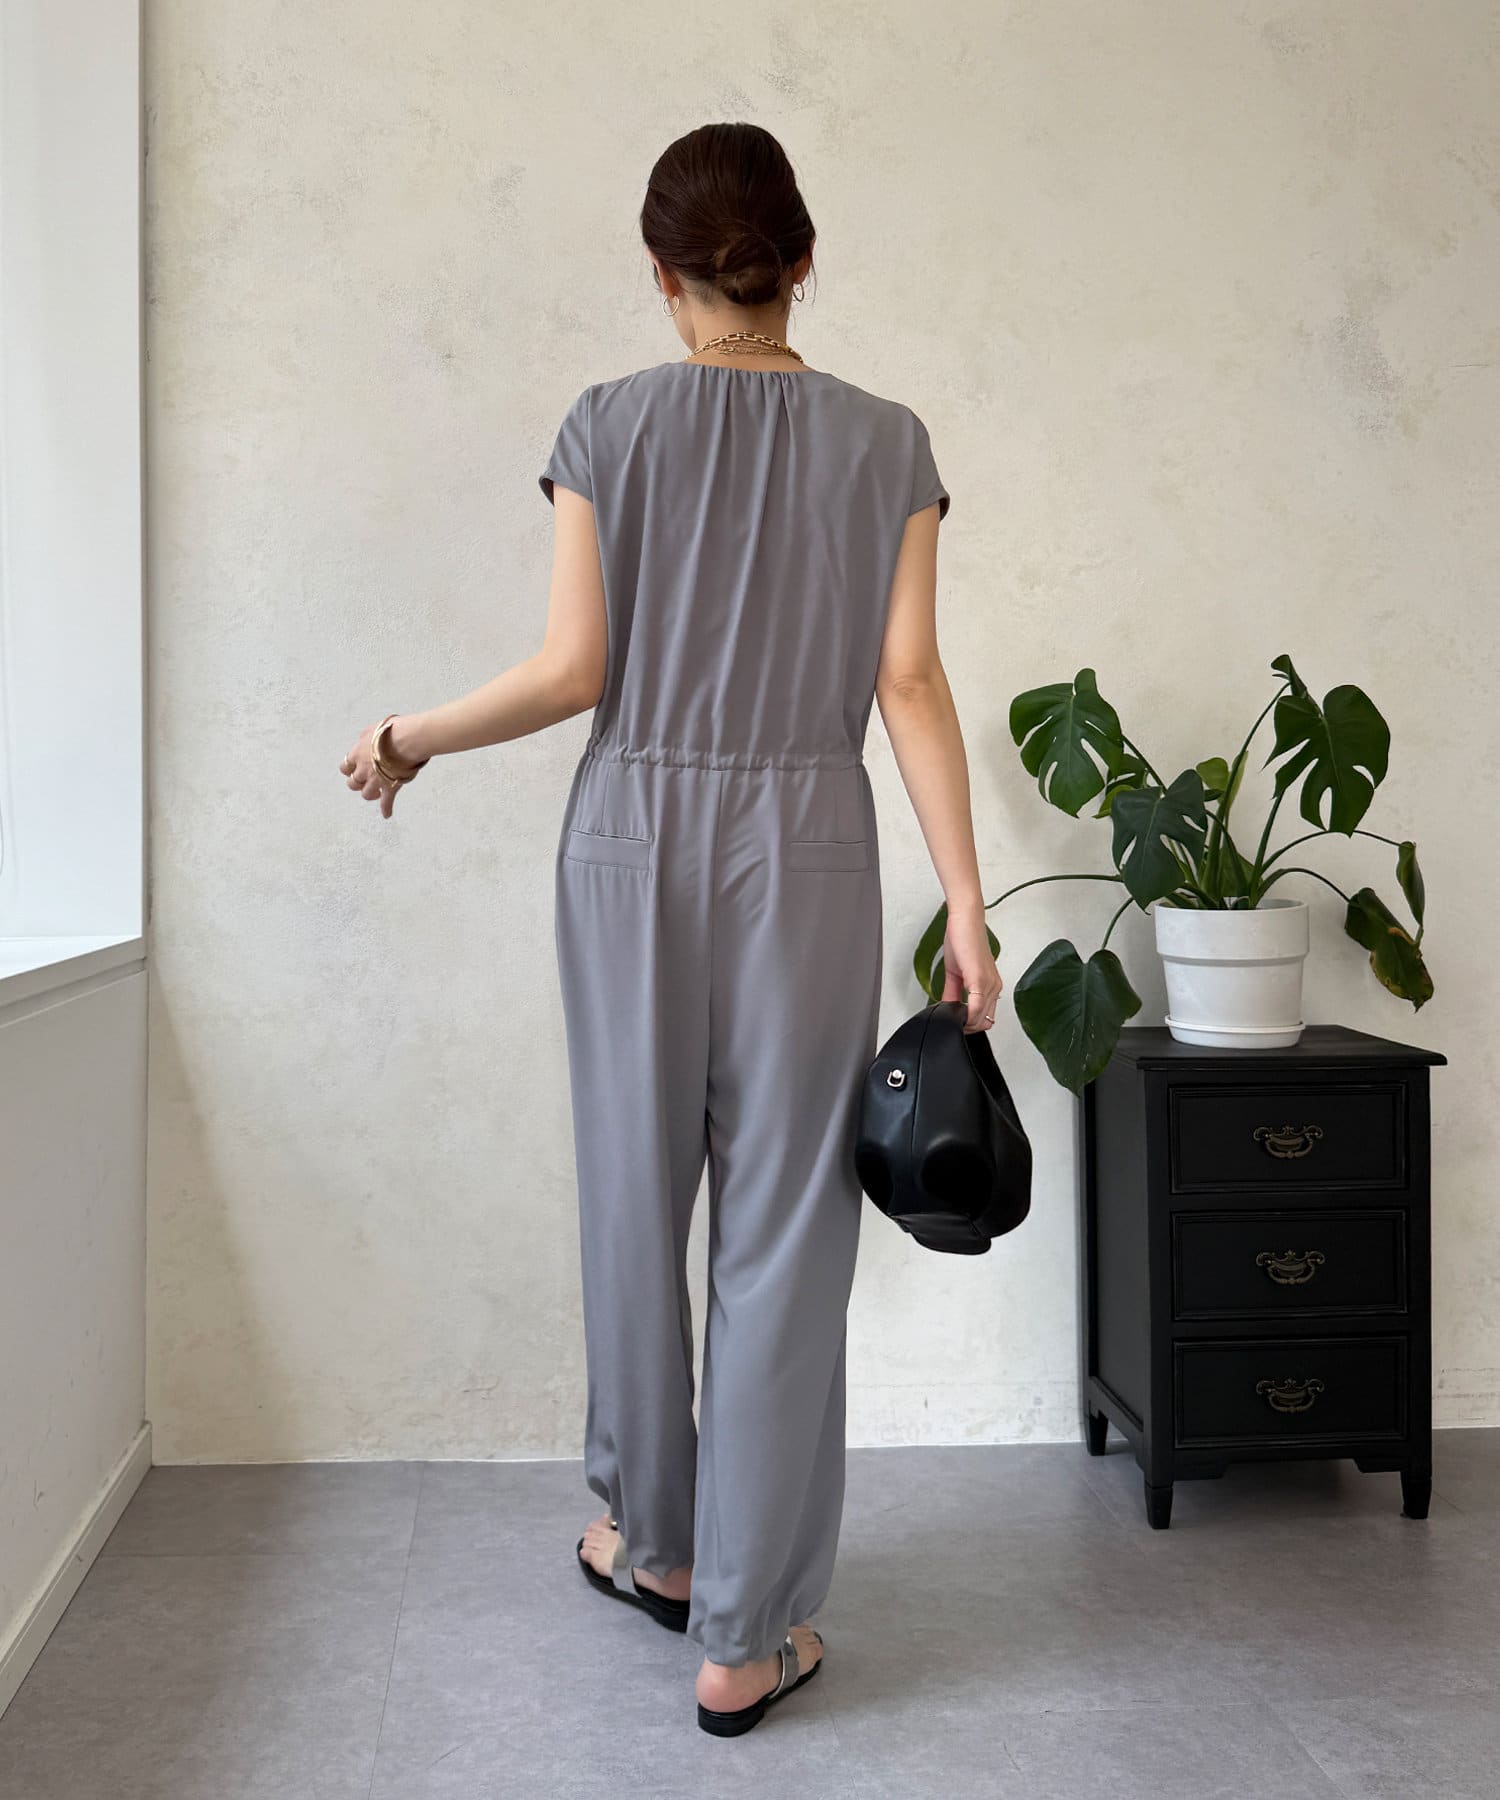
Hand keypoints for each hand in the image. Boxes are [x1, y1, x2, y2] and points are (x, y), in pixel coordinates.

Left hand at [339, 718, 420, 820]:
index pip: (345, 767)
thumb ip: (365, 737)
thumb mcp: (373, 728)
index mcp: (357, 754)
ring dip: (370, 794)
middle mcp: (363, 769)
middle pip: (353, 783)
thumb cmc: (391, 731)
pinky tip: (387, 814)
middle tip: (366, 781)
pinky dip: (386, 808)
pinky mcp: (390, 787)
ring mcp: (376, 780)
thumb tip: (363, 741)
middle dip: (358, 783)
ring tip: (376, 794)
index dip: (349, 769)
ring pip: (366, 794)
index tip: (355, 769)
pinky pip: (386, 802)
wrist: (407, 739)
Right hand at [941, 904, 1003, 1032]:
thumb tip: (949, 1008)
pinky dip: (965, 1015)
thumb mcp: (956, 972)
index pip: (986, 1017)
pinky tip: (953, 1011)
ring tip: (951, 1016)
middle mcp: (994, 986)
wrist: (964, 920)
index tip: (956, 1022)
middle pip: (985, 1022)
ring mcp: (989, 984)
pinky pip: (975, 1008)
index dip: (971, 1024)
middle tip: (952, 1022)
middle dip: (968, 1027)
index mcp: (991, 985)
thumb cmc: (963, 939)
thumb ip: (953, 993)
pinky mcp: (979, 979)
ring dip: (966, 1023)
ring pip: (981, 1019)